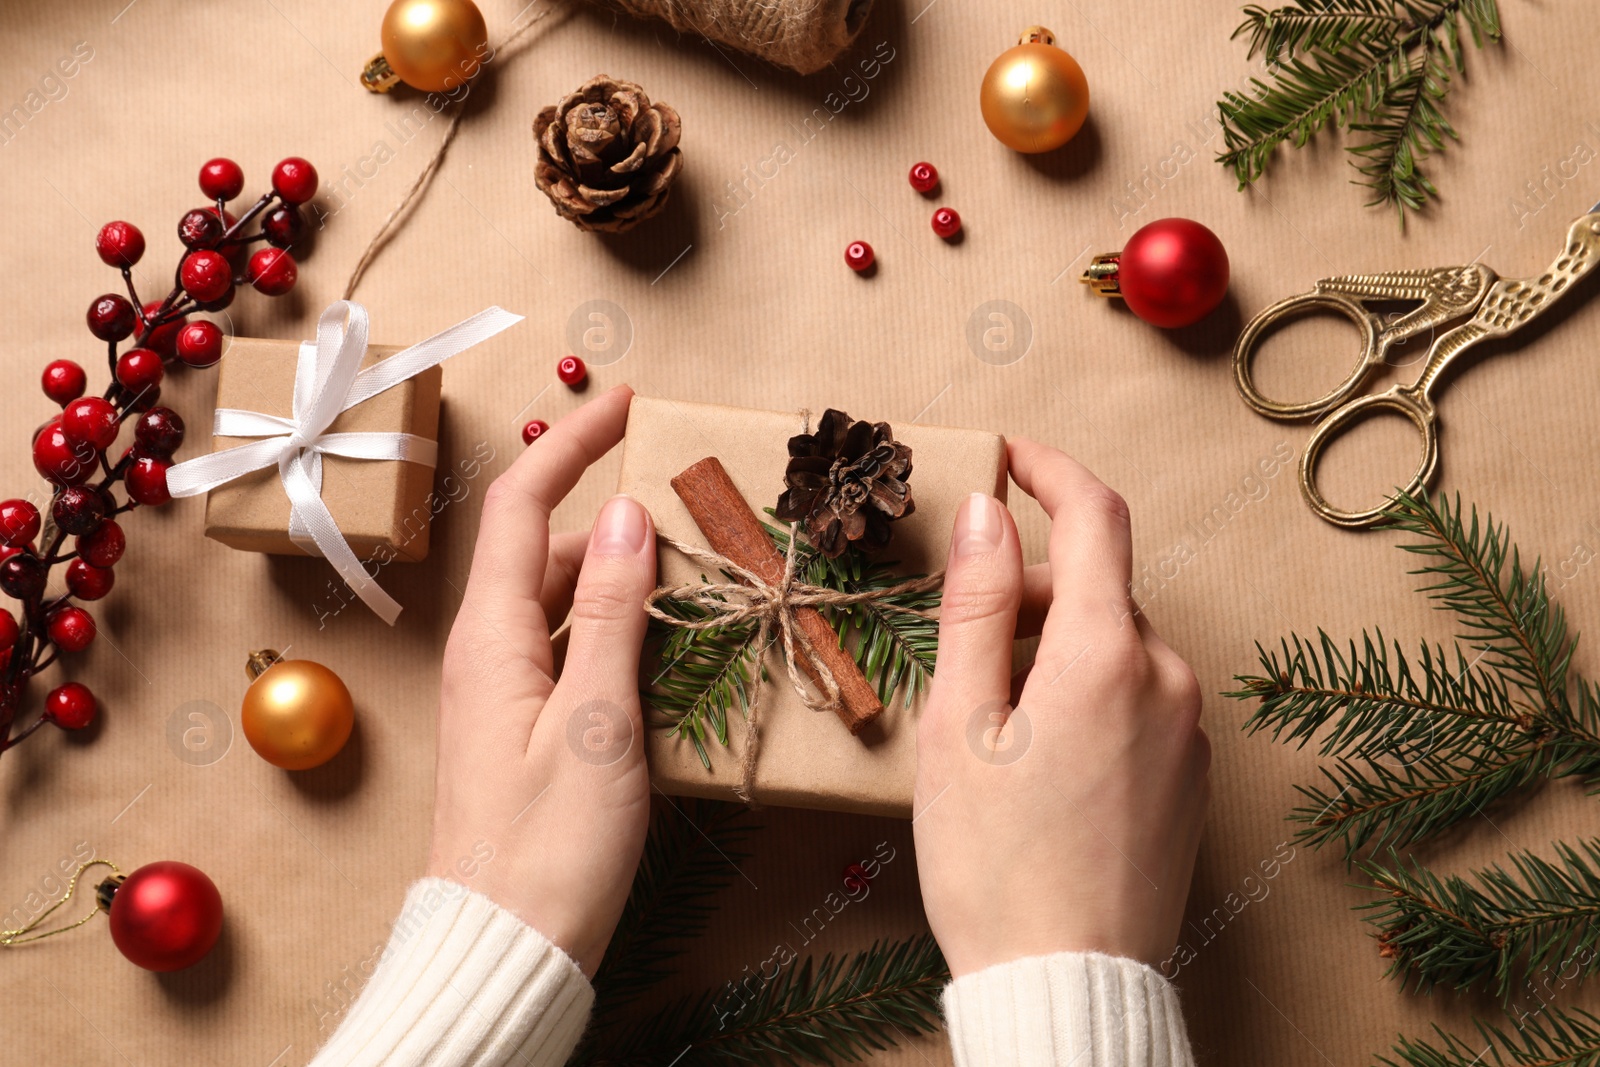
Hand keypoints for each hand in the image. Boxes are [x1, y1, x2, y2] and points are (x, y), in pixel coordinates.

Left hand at [429, 385, 654, 975]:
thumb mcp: (596, 720)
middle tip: (696, 506)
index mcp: (491, 635)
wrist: (508, 948)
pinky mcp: (527, 728)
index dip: (572, 444)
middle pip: (549, 549)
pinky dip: (619, 630)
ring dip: (625, 578)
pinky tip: (670, 644)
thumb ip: (612, 612)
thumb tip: (627, 514)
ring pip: (566, 602)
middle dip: (615, 516)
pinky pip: (573, 650)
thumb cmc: (549, 847)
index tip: (627, 404)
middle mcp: (489, 650)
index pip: (523, 504)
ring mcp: (505, 691)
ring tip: (699, 573)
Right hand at [912, 438, 1208, 976]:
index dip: (1050, 469)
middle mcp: (1167, 678)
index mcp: (1106, 655)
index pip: (1096, 515)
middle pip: (1098, 588)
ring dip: (1056, 649)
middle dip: (1030, 592)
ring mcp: (1189, 729)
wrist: (1066, 983)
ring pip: (1116, 645)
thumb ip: (979, 605)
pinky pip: (1138, 696)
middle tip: (961, 652)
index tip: (1010, 454)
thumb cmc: (996, 864)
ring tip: (995, 728)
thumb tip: (990, 511)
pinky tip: (1042, 762)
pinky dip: (1087, 693)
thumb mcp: (961, 724)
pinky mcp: (1192, 772)